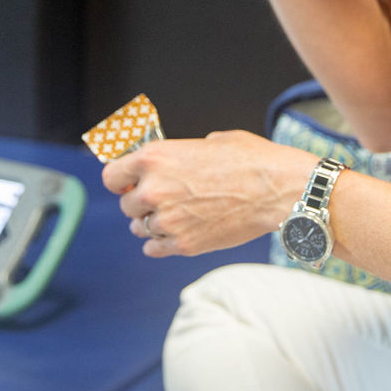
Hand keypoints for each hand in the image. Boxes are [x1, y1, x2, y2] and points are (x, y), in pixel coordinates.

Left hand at [100, 131, 315, 257]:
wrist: (278, 190)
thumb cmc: (250, 160)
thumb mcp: (210, 142)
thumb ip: (181, 154)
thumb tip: (175, 162)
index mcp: (154, 158)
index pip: (112, 176)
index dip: (120, 180)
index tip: (128, 183)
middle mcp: (154, 190)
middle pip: (127, 205)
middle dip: (140, 203)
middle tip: (161, 200)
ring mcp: (168, 220)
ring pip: (139, 228)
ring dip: (151, 223)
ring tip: (173, 216)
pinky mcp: (184, 244)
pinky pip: (154, 249)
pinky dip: (160, 244)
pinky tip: (174, 234)